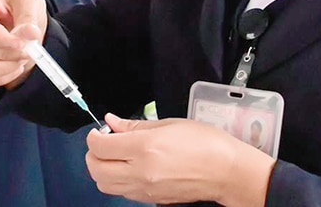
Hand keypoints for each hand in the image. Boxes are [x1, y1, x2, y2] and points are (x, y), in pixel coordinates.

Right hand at [0, 0, 48, 87]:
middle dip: (5, 53)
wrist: (20, 22)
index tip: (21, 44)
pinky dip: (2, 77)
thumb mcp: (30, 1)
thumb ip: (29, 17)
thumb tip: (31, 33)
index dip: (1, 38)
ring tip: (22, 58)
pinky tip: (15, 66)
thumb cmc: (20, 6)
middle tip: (28, 52)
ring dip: (4, 67)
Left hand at [85, 114, 273, 206]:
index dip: (94, 136)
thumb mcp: (169, 124)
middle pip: (96, 169)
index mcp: (145, 148)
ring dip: (102, 169)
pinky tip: (128, 167)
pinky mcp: (151, 200)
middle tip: (104, 143)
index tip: (99, 131)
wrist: (227, 172)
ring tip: (115, 156)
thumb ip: (134, 125)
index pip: (100, 146)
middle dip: (93, 154)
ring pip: (104, 185)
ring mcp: (145, 189)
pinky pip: (121, 192)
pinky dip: (116, 180)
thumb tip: (112, 122)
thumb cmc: (206, 144)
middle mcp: (141, 172)